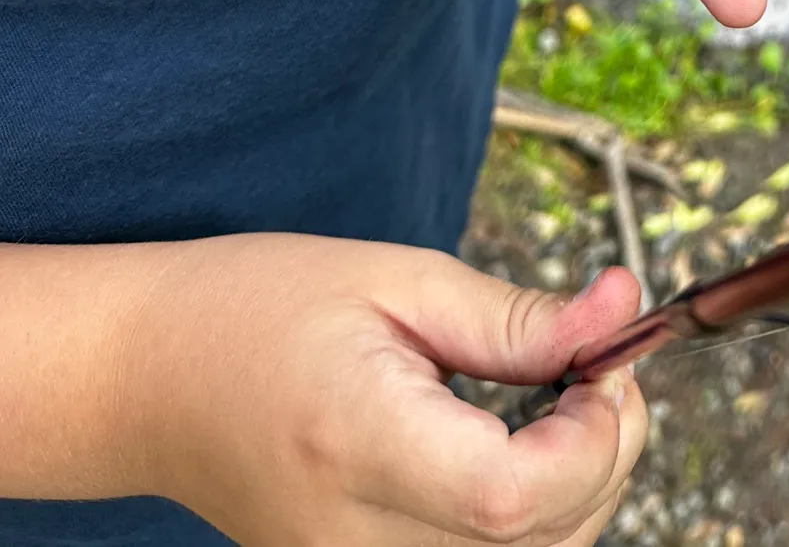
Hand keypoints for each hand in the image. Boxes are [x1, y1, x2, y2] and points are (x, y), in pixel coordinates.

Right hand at [128, 236, 644, 546]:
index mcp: (358, 444)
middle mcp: (354, 540)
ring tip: (562, 399)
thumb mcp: (398, 280)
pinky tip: (524, 449)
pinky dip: (535, 519)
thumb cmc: (263, 306)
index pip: (510, 496)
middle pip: (536, 543)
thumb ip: (516, 317)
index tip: (605, 365)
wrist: (152, 378)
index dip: (593, 438)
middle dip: (606, 455)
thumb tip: (623, 313)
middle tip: (598, 367)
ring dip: (580, 488)